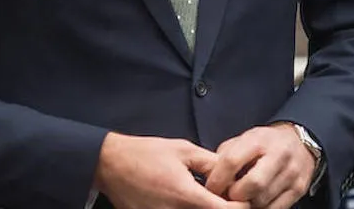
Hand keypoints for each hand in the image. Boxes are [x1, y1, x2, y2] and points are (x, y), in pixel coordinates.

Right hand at [93, 132, 247, 208]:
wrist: (111, 165)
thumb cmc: (147, 154)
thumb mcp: (184, 150)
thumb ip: (210, 163)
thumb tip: (231, 174)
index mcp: (185, 195)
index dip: (238, 206)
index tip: (241, 198)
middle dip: (222, 208)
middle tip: (226, 195)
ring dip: (204, 208)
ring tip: (205, 195)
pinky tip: (188, 200)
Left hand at [205, 123, 317, 208]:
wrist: (299, 142)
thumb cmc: (265, 144)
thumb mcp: (244, 140)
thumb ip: (226, 156)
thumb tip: (209, 179)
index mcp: (260, 140)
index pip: (231, 161)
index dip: (217, 179)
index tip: (211, 188)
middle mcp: (279, 155)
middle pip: (252, 185)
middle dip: (235, 195)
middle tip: (229, 195)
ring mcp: (291, 173)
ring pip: (262, 201)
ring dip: (248, 204)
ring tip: (243, 197)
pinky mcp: (298, 189)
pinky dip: (261, 208)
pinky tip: (256, 200)